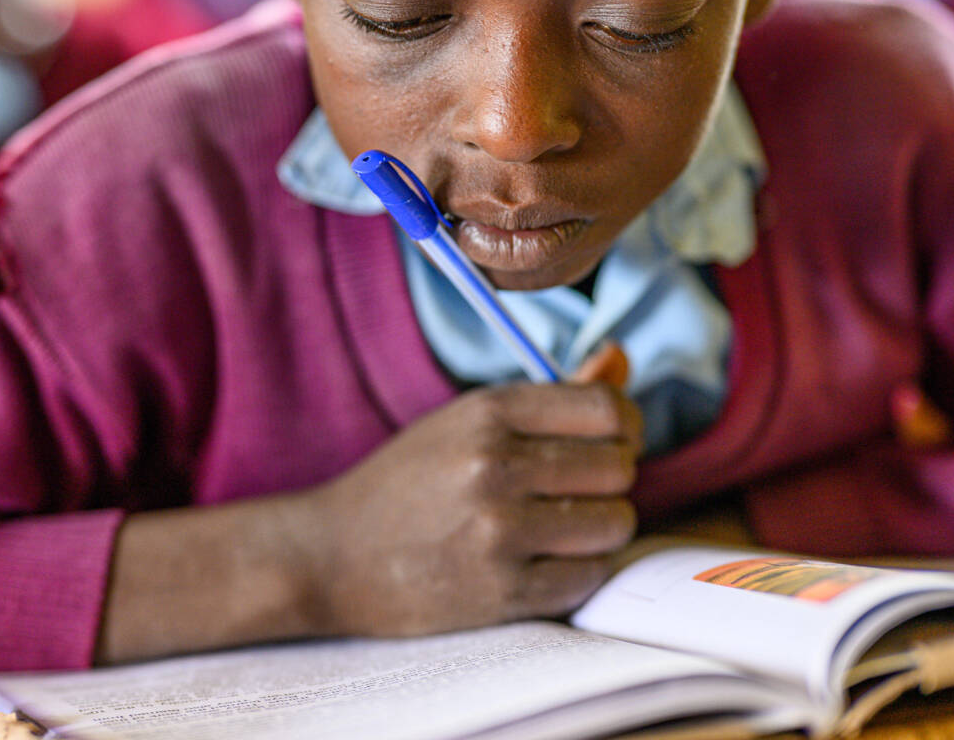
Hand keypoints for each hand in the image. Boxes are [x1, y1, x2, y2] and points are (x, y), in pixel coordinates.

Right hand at [294, 343, 639, 636]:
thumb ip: (549, 397)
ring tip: (560, 528)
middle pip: (618, 467)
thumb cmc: (406, 484)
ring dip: (599, 529)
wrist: (331, 556)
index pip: (606, 410)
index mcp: (486, 413)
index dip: (622, 428)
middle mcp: (494, 466)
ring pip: (614, 524)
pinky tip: (543, 561)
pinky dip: (577, 571)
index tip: (607, 442)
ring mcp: (499, 532)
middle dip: (608, 480)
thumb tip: (622, 361)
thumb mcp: (464, 422)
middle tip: (573, 491)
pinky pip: (589, 578)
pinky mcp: (502, 592)